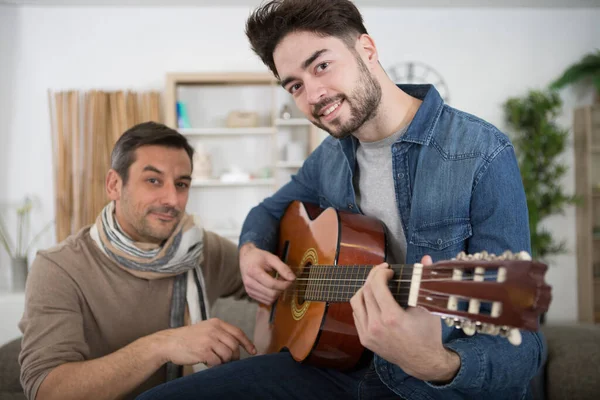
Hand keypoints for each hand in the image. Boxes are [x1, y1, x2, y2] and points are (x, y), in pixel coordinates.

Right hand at [156, 318, 255, 366]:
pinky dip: (216, 365)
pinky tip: (208, 362)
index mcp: (216, 323)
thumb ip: (220, 334)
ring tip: (216, 361)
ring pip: (228, 354)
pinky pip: (217, 361)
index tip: (253, 351)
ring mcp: (208, 340)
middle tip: (229, 361)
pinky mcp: (203, 351)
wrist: (169, 342)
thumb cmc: (189, 338)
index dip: (247, 343)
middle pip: (234, 345)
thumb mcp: (206, 329)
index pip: (238, 333)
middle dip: (235, 356)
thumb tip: (237, 347)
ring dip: (225, 361)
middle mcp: (214, 330)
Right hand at [239, 243, 295, 304]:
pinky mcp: (250, 294)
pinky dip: (272, 296)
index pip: (272, 284)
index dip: (284, 284)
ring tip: (278, 283)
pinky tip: (273, 287)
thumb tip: (292, 278)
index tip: (290, 280)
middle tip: (285, 281)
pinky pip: (265, 301)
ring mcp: (249, 290)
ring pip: (269, 300)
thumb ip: (283, 267)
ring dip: (278, 293)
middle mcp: (249, 282)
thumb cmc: (258, 256)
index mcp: (254, 271)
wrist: (246, 258)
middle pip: (271, 294)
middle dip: (282, 289)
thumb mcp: (271, 258)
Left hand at [350, 256, 460, 382]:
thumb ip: (423, 280)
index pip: (376, 286)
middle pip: (365, 291)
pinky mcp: (365, 340)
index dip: (380, 273)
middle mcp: (376, 326)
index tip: (388, 270)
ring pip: (356, 302)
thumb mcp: (428, 307)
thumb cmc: (428, 334)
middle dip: (373, 277)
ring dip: (365, 289)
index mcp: (391, 317)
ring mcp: (368, 334)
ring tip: (376, 285)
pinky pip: (356, 315)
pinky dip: (363, 304)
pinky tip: (373, 300)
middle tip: (382, 273)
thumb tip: (425, 258)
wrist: (423, 362)